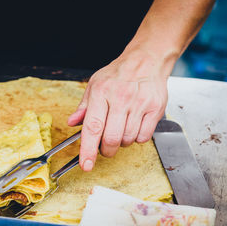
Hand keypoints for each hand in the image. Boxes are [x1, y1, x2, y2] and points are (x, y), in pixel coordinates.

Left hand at [68, 48, 170, 171]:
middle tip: (104, 147)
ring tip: (121, 128)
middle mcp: (120, 98)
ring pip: (127, 140)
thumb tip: (72, 123)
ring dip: (122, 143)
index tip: (86, 165)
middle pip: (111, 138)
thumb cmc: (118, 74)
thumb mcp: (94, 85)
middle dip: (106, 150)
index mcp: (101, 92)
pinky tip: (134, 125)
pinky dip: (137, 138)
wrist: (146, 60)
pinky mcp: (155, 108)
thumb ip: (83, 107)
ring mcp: (139, 103)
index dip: (87, 150)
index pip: (92, 127)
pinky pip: (144, 137)